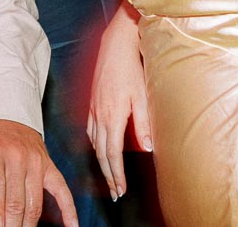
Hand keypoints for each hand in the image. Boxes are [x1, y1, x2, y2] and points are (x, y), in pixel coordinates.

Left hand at [0, 119, 77, 226]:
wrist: (6, 111)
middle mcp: (19, 157)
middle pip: (17, 201)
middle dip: (11, 225)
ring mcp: (37, 161)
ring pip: (36, 201)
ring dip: (28, 224)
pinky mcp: (49, 165)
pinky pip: (63, 190)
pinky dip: (69, 211)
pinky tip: (71, 226)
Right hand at [87, 4, 150, 200]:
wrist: (115, 45)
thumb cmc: (131, 68)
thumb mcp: (143, 96)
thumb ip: (144, 124)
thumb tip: (147, 148)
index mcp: (112, 116)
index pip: (112, 155)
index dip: (116, 175)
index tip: (121, 190)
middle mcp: (99, 116)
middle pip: (101, 153)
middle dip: (108, 175)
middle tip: (115, 193)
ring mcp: (92, 109)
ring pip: (94, 144)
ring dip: (101, 163)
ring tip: (109, 177)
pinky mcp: (91, 102)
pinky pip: (90, 131)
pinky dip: (95, 145)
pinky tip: (100, 149)